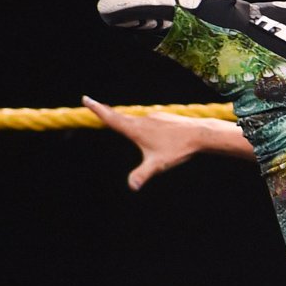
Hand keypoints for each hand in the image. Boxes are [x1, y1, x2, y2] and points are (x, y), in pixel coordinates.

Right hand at [82, 96, 205, 190]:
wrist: (200, 134)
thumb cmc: (178, 149)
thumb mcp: (158, 165)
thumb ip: (142, 174)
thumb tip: (132, 186)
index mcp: (136, 129)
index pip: (111, 118)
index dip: (97, 109)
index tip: (86, 99)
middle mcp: (143, 120)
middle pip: (121, 117)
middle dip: (108, 113)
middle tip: (96, 106)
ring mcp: (154, 117)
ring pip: (137, 121)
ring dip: (129, 122)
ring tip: (124, 123)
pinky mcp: (164, 118)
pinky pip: (150, 122)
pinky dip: (144, 126)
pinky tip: (153, 135)